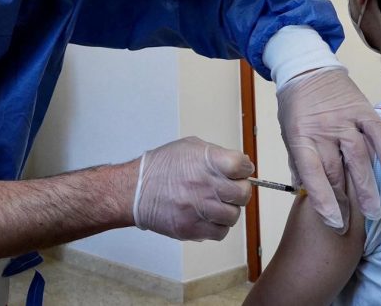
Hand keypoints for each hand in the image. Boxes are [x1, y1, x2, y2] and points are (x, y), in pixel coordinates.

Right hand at [133, 137, 253, 240]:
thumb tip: (241, 164)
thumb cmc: (161, 167)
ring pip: (234, 215)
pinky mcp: (193, 229)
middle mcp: (206, 185)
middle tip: (229, 190)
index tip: (240, 172)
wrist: (136, 190)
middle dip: (239, 190)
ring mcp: (200, 209)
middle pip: (243, 193)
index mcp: (208, 161)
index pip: (243, 167)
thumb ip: (217, 154)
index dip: (244, 169)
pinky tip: (208, 217)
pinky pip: (220, 232)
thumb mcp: (190, 147)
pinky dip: (217, 226)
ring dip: (228, 210)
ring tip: (215, 204)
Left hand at [277, 67, 380, 232]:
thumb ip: (299, 162)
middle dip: (345, 201)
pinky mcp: (362, 109)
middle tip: (353, 226)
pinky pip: (376, 131)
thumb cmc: (295, 106)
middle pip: (337, 170)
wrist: (306, 68)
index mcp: (300, 137)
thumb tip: (305, 192)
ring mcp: (344, 119)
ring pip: (358, 156)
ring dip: (367, 186)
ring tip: (374, 210)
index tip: (334, 222)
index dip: (323, 200)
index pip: (312, 174)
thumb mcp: (288, 134)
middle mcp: (323, 129)